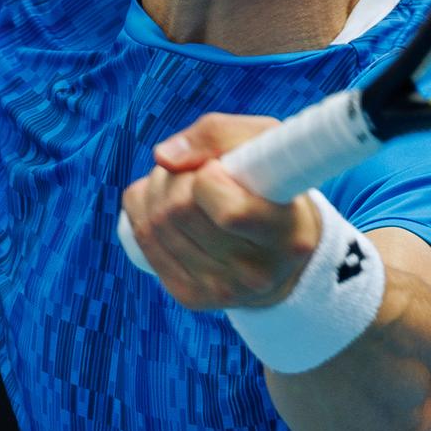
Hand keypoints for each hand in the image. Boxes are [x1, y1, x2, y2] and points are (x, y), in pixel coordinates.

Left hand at [120, 114, 323, 311]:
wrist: (280, 252)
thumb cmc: (273, 186)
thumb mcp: (265, 143)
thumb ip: (218, 133)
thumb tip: (163, 157)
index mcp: (288, 236)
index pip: (230, 213)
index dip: (208, 177)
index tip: (217, 168)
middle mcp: (256, 274)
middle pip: (180, 211)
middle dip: (177, 175)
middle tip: (196, 169)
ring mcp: (220, 290)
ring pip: (155, 223)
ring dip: (157, 188)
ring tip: (184, 184)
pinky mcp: (191, 296)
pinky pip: (142, 239)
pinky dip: (143, 209)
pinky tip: (165, 203)